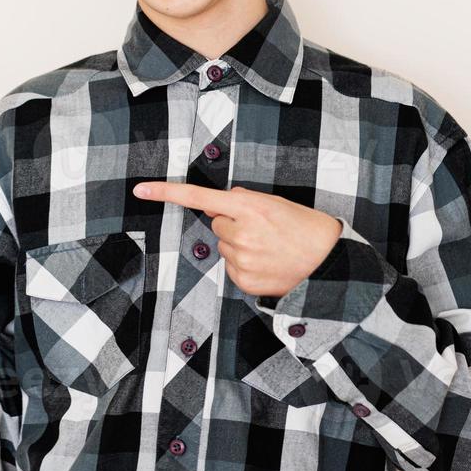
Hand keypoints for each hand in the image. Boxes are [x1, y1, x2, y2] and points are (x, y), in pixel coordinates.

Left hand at [131, 181, 342, 297]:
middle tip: (264, 231)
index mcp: (249, 208)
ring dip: (240, 246)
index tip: (140, 190)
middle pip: (216, 223)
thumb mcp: (276, 203)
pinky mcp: (242, 281)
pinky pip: (231, 268)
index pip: (199, 197)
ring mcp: (240, 260)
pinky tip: (267, 264)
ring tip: (270, 248)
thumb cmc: (306, 229)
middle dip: (233, 225)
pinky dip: (245, 265)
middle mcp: (240, 233)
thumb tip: (218, 201)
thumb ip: (244, 200)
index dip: (166, 193)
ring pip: (224, 247)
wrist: (330, 264)